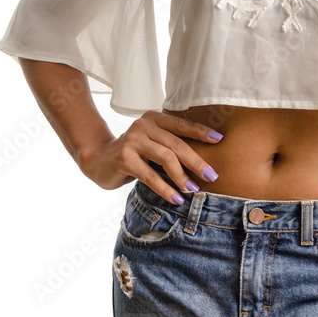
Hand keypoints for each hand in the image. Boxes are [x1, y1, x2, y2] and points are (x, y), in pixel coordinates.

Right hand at [77, 109, 223, 202]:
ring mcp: (133, 140)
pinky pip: (150, 175)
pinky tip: (175, 198)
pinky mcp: (124, 158)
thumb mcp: (152, 144)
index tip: (219, 139)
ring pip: (165, 158)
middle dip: (197, 161)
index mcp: (154, 118)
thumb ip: (170, 144)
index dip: (201, 132)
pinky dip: (165, 189)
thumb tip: (204, 160)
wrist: (98, 160)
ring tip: (193, 189)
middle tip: (212, 175)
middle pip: (176, 144)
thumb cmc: (133, 153)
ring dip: (182, 176)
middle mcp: (144, 125)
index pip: (181, 124)